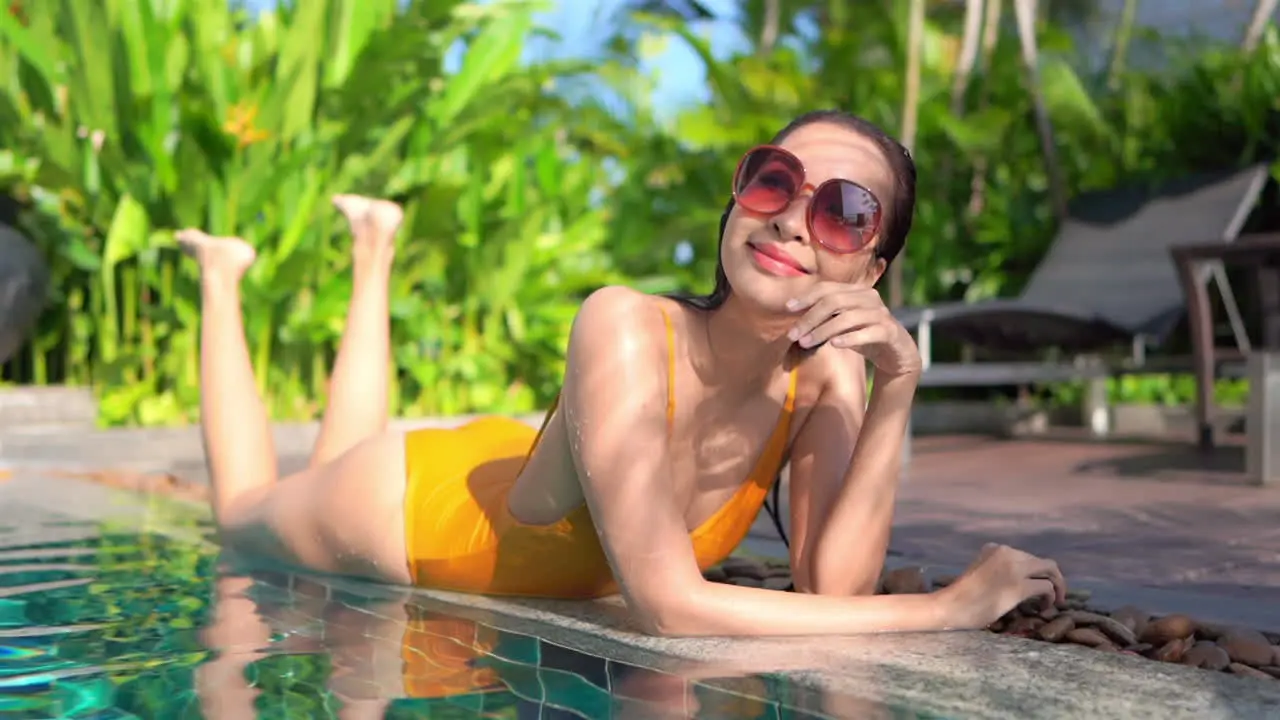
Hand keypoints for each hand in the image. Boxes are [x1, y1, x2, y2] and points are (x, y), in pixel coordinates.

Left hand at [785, 282, 921, 375]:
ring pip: (848, 317)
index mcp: (856, 291)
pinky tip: (834, 345)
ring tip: (805, 343)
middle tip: (792, 334)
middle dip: (810, 318)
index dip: (806, 296)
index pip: (827, 288)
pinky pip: (868, 332)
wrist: (896, 353)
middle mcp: (869, 297)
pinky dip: (849, 338)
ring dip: (823, 331)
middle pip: (834, 302)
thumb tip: (793, 315)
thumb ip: (824, 317)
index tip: (788, 308)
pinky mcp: (890, 331)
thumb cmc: (864, 335)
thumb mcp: (842, 323)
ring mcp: (881, 314)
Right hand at [937, 543, 1066, 630]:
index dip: (1034, 572)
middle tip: (1054, 594)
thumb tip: (1018, 581)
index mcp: (994, 548)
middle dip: (1053, 577)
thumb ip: (998, 569)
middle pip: (1042, 562)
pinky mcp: (1019, 586)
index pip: (1025, 556)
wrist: (950, 606)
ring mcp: (1014, 568)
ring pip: (1049, 570)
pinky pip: (1046, 587)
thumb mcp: (979, 572)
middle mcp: (1006, 553)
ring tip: (1054, 601)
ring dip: (1057, 585)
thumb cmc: (961, 596)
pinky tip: (1045, 607)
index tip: (1035, 584)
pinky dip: (1051, 597)